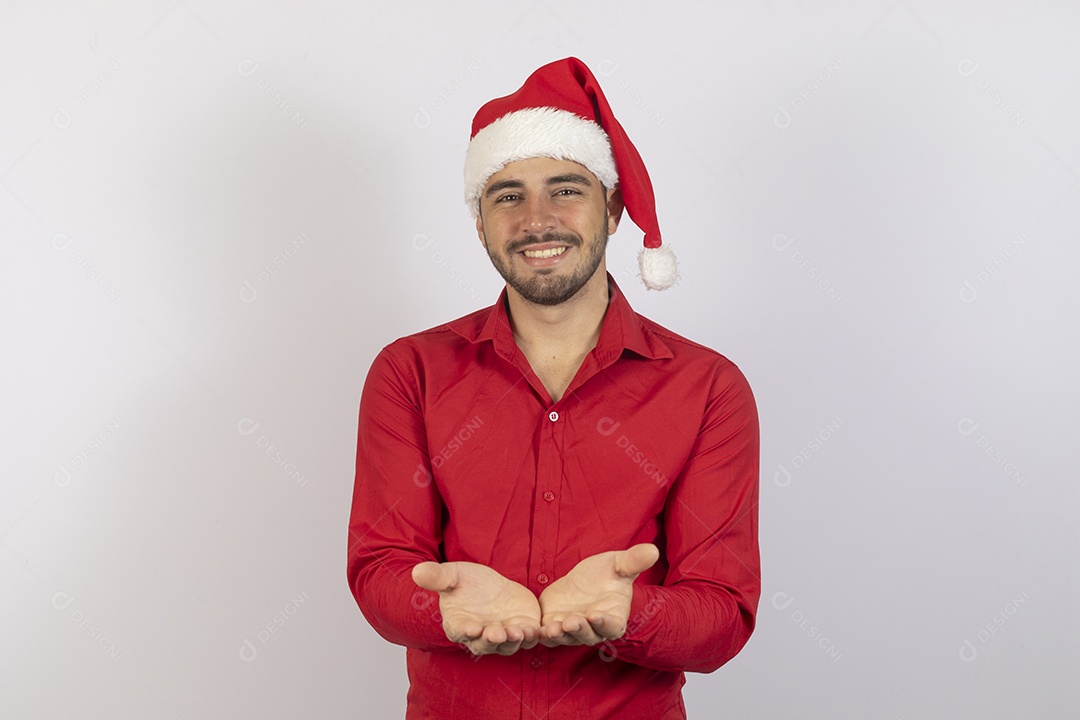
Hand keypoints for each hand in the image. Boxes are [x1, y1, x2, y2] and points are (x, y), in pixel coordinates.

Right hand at [412, 561, 540, 655]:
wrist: (491, 586)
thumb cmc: (467, 583)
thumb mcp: (452, 575)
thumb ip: (437, 577)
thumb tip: (416, 571)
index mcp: (459, 624)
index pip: (461, 631)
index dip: (466, 631)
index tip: (472, 628)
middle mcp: (480, 636)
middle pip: (485, 644)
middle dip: (491, 640)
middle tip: (496, 633)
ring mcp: (502, 636)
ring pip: (508, 645)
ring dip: (512, 641)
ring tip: (517, 631)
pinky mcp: (521, 630)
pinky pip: (527, 639)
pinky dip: (530, 637)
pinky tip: (533, 630)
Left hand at [537, 543, 659, 646]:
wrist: (583, 580)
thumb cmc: (606, 574)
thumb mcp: (619, 564)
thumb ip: (634, 561)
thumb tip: (653, 550)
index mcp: (614, 616)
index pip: (613, 626)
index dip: (605, 623)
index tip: (596, 615)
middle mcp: (594, 628)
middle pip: (588, 635)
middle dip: (580, 629)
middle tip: (571, 621)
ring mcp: (573, 630)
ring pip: (567, 638)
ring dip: (560, 635)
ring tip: (553, 627)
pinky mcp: (555, 626)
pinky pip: (549, 636)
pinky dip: (544, 635)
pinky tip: (538, 629)